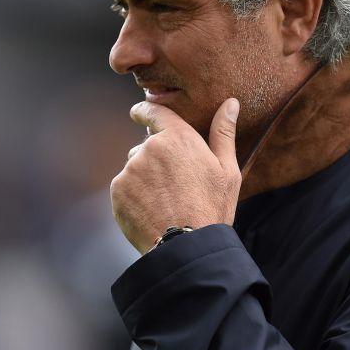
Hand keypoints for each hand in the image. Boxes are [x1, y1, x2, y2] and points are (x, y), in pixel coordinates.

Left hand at [111, 98, 240, 253]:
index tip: (138, 112)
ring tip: (165, 202)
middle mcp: (150, 148)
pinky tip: (152, 210)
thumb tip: (231, 103)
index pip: (153, 112)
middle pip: (146, 146)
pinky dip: (134, 196)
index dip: (144, 110)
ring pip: (135, 168)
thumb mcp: (227, 170)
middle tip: (175, 185)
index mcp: (178, 138)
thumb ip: (224, 132)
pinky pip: (125, 187)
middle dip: (155, 159)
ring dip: (145, 178)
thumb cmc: (212, 208)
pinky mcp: (118, 190)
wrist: (186, 246)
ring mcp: (131, 169)